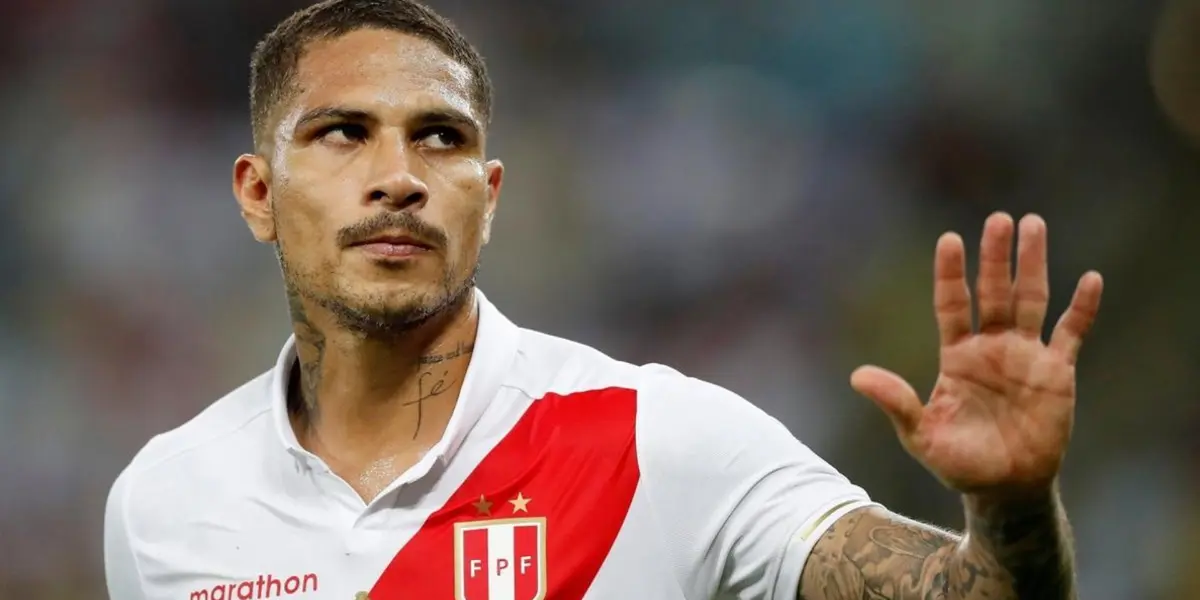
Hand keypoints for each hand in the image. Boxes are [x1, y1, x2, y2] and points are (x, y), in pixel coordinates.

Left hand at [851, 212, 1102, 496]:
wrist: (1004, 488)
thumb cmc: (959, 463)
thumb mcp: (920, 435)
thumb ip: (896, 403)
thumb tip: (857, 376)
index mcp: (957, 356)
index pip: (952, 305)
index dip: (951, 274)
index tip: (949, 240)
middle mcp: (991, 348)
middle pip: (993, 292)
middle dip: (995, 257)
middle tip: (999, 219)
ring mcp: (1025, 357)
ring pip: (1030, 300)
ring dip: (1032, 265)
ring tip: (1033, 224)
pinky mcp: (1056, 373)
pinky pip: (1071, 334)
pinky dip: (1082, 309)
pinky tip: (1090, 279)